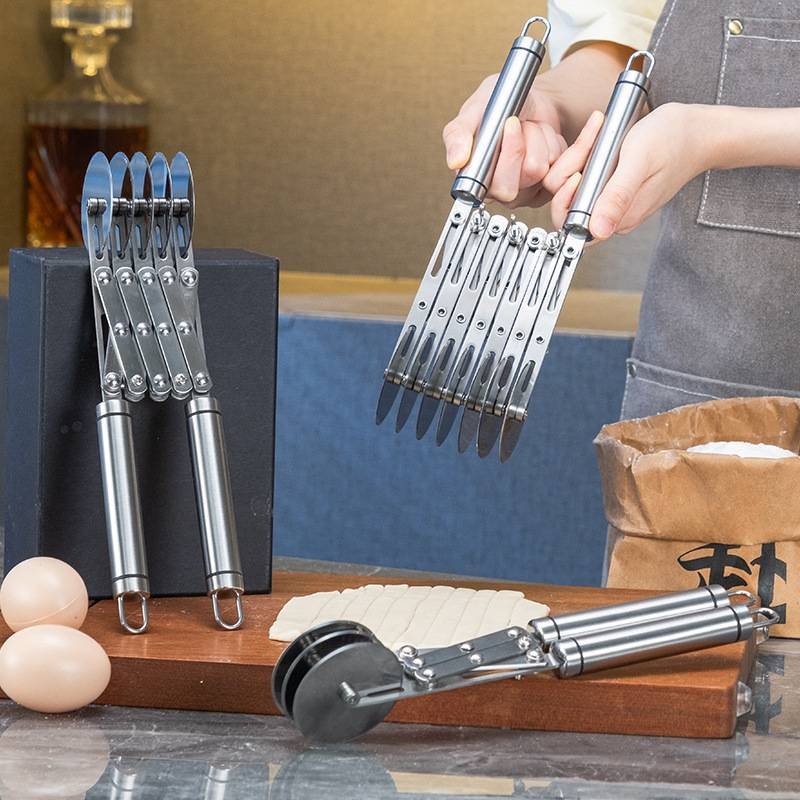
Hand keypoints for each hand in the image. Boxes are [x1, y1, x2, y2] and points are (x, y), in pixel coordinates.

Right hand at [442, 76, 569, 206]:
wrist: (532, 100)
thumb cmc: (500, 105)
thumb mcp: (473, 110)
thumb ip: (458, 134)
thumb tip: (455, 162)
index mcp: (476, 179)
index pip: (493, 185)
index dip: (506, 156)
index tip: (510, 123)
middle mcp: (498, 191)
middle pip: (513, 185)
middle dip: (521, 146)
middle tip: (517, 124)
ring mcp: (524, 192)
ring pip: (538, 171)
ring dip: (538, 140)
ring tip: (528, 129)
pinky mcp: (546, 186)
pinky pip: (557, 166)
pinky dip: (553, 143)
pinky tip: (542, 138)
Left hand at [550, 103, 710, 237]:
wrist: (697, 131)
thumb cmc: (673, 141)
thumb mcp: (640, 161)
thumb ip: (618, 196)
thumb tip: (599, 230)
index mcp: (617, 218)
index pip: (570, 225)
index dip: (565, 199)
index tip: (579, 171)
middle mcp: (611, 216)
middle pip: (566, 205)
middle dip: (569, 172)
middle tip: (589, 144)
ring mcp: (611, 202)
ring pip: (572, 187)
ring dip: (578, 157)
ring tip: (597, 133)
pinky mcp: (612, 188)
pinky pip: (584, 176)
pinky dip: (586, 154)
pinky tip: (599, 137)